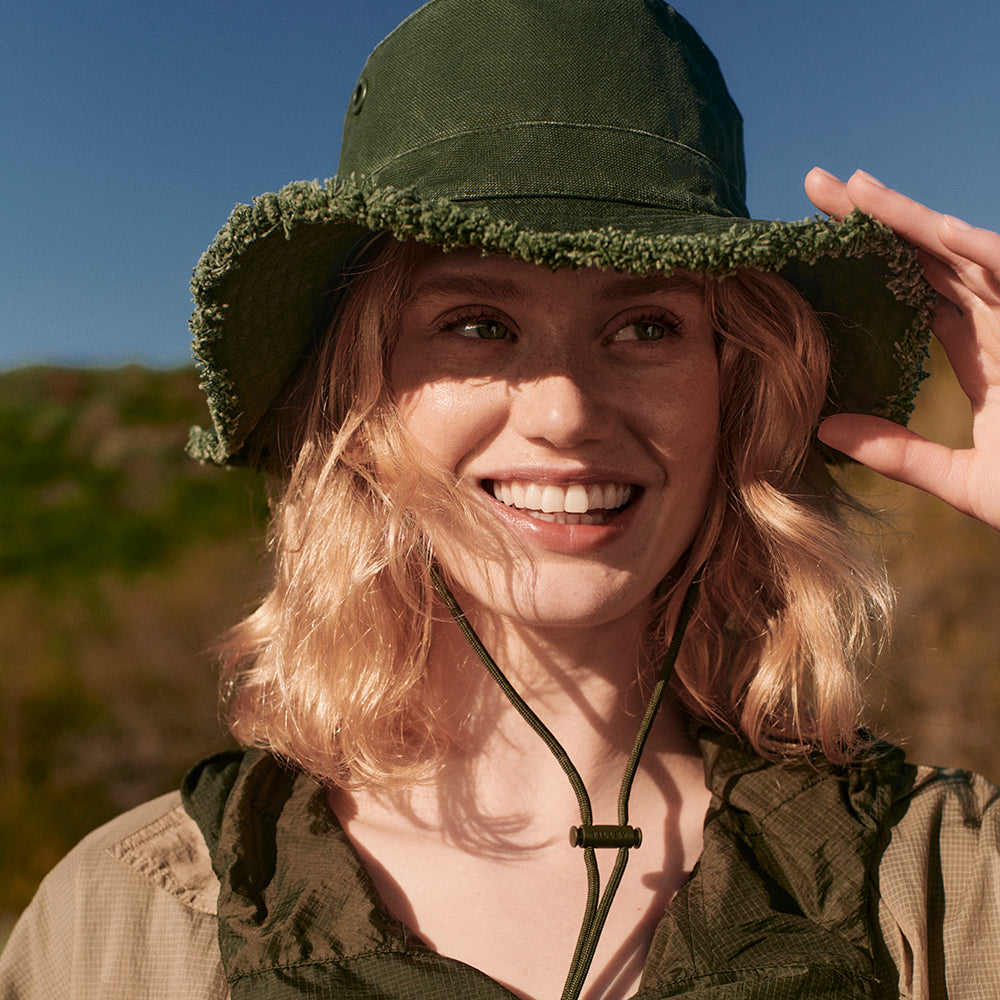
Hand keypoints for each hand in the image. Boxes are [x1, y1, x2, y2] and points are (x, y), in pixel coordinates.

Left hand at [805, 167, 999, 529]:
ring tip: (854, 188)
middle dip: (876, 222)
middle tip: (816, 187)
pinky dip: (984, 251)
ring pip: (967, 255)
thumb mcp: (964, 482)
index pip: (916, 296)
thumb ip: (897, 453)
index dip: (867, 265)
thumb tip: (823, 427)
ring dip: (913, 220)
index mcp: (986, 355)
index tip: (815, 244)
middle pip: (932, 260)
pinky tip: (937, 229)